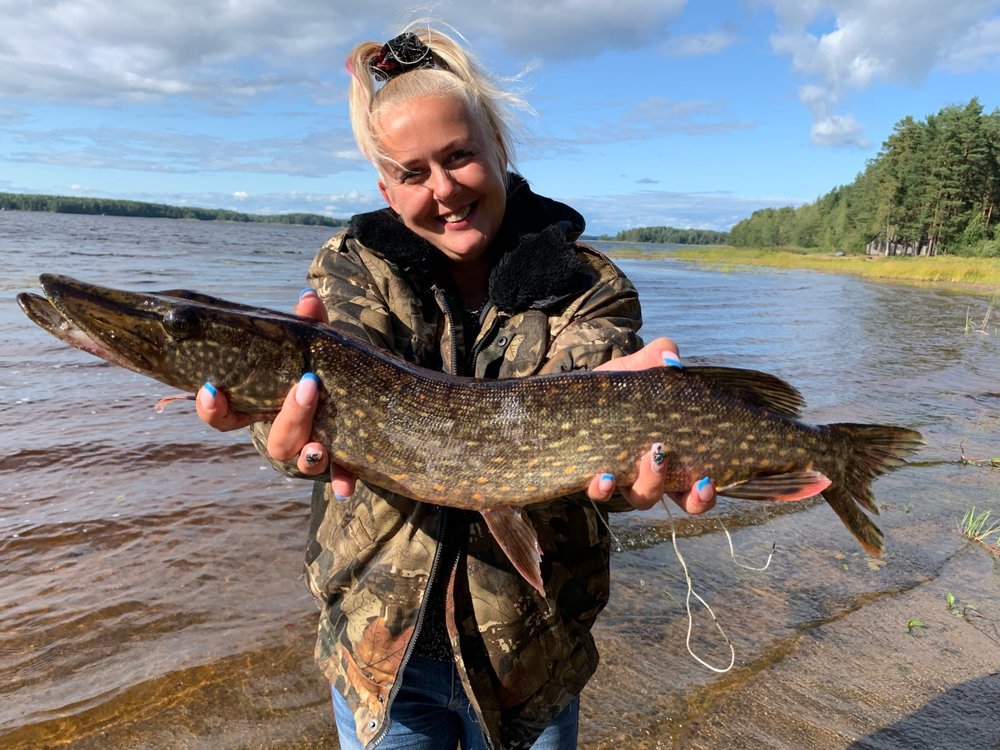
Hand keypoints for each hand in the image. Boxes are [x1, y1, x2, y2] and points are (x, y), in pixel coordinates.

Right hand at [195, 289, 357, 496]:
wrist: (352, 395)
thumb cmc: (317, 369)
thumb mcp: (312, 348)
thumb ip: (308, 327)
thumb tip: (308, 299)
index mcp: (262, 406)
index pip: (224, 415)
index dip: (212, 408)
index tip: (211, 389)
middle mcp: (280, 434)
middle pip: (272, 440)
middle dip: (287, 417)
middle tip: (306, 388)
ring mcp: (306, 451)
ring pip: (298, 461)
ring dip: (308, 455)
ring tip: (318, 446)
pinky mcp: (336, 460)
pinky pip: (337, 476)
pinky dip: (342, 481)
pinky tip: (346, 491)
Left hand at [585, 337, 716, 514]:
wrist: (577, 395)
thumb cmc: (620, 386)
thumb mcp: (640, 368)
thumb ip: (658, 357)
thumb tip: (670, 357)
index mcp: (678, 455)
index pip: (702, 485)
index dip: (709, 493)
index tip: (711, 481)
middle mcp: (656, 475)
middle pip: (683, 501)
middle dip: (693, 497)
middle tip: (697, 479)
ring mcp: (625, 479)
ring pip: (644, 498)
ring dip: (651, 485)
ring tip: (650, 459)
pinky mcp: (594, 478)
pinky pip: (600, 493)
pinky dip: (604, 488)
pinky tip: (604, 476)